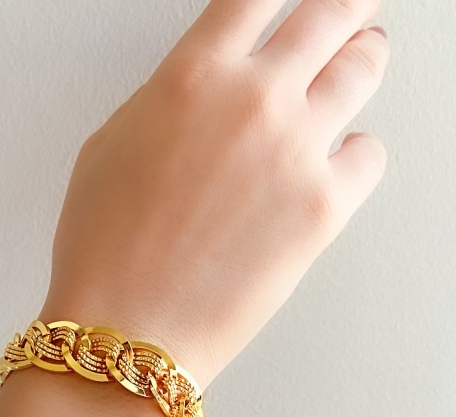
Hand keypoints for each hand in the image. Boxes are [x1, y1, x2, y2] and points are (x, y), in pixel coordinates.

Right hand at [39, 0, 388, 391]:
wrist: (128, 329)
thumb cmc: (104, 251)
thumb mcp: (108, 151)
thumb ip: (166, 106)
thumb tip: (202, 98)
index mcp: (190, 78)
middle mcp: (252, 101)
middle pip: (330, 13)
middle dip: (345, 5)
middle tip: (352, 7)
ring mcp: (295, 151)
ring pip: (361, 70)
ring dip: (363, 58)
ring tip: (363, 58)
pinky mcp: (324, 208)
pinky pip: (368, 155)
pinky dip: (357, 150)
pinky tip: (337, 159)